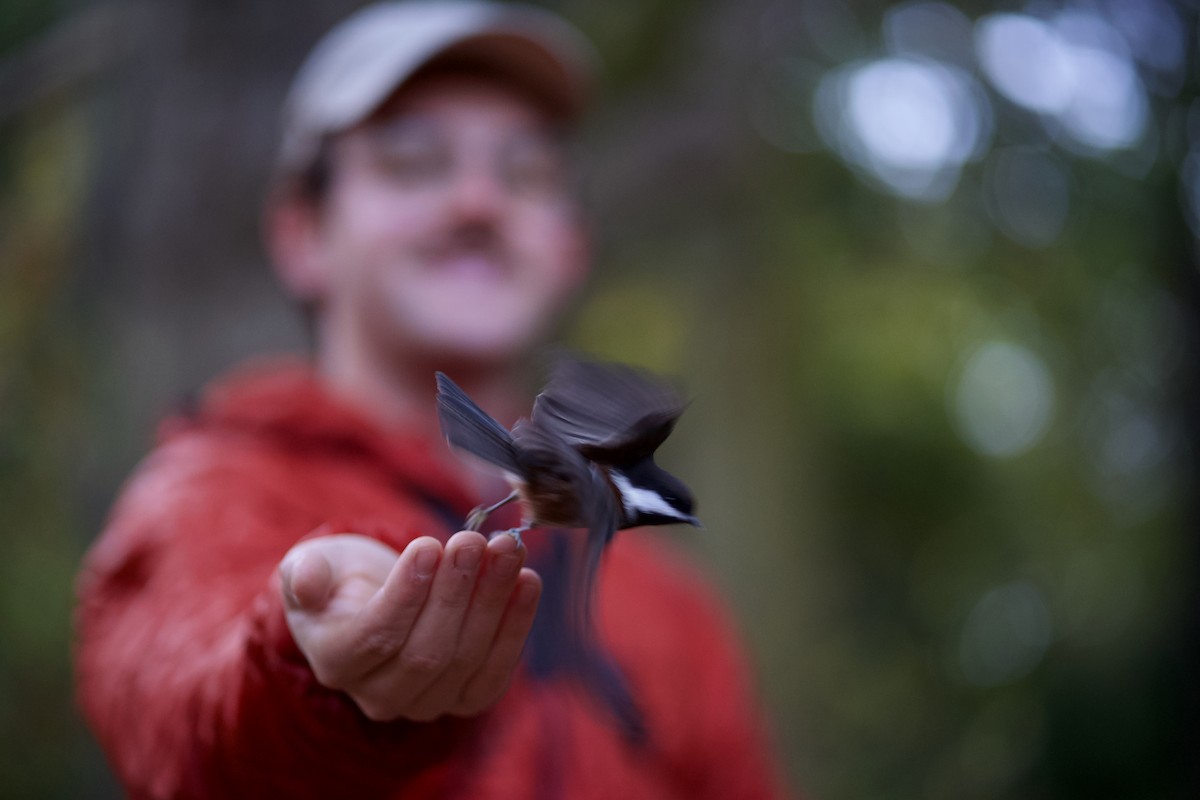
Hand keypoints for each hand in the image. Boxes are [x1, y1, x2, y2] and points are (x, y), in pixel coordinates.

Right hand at [278, 530, 540, 721]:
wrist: (371, 605)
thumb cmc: (340, 579)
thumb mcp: (313, 565)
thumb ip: (306, 572)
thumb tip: (306, 580)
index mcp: (335, 662)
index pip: (374, 637)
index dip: (405, 593)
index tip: (429, 545)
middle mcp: (378, 696)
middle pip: (427, 652)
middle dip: (456, 592)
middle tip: (474, 541)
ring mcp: (426, 703)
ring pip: (466, 660)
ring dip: (493, 601)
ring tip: (507, 550)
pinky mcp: (466, 699)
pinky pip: (495, 672)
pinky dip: (517, 626)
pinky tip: (528, 581)